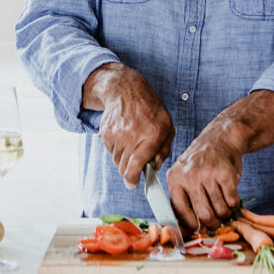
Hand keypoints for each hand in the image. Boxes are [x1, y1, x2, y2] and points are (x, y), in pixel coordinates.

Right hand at [84, 63, 173, 188]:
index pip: (136, 165)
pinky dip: (116, 149)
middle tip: (136, 161)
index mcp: (152, 135)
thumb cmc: (150, 109)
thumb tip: (155, 167)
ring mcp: (117, 134)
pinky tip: (123, 136)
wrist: (126, 90)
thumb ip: (164, 149)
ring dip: (123, 158)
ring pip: (116, 161)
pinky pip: (110, 151)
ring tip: (131, 142)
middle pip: (124, 168)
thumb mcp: (167, 126)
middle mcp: (133, 135)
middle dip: (130, 170)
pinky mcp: (106, 133)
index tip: (133, 183)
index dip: (132, 179)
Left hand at [166, 126, 243, 231]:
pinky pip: (232, 201)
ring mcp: (208, 173)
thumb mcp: (184, 175)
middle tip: (216, 222)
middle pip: (203, 214)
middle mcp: (190, 175)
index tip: (198, 229)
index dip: (191, 225)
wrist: (221, 138)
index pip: (180, 211)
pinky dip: (234, 203)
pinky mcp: (226, 173)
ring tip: (224, 207)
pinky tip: (230, 195)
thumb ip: (183, 200)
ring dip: (224, 213)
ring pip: (219, 209)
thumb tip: (186, 231)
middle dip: (212, 223)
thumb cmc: (201, 163)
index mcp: (175, 178)